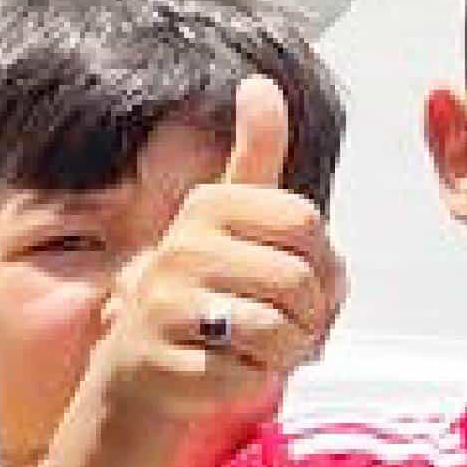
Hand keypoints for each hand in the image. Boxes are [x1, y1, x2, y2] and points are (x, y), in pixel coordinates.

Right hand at [90, 79, 342, 438]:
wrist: (141, 373)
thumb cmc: (205, 295)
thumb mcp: (234, 220)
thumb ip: (257, 155)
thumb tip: (260, 84)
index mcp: (208, 206)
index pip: (307, 224)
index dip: (324, 264)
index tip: (304, 282)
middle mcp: (181, 248)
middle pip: (299, 282)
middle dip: (310, 318)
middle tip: (288, 328)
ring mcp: (166, 306)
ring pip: (278, 332)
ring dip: (286, 354)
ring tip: (260, 350)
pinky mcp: (165, 364)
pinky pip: (249, 377)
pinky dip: (253, 382)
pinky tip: (228, 371)